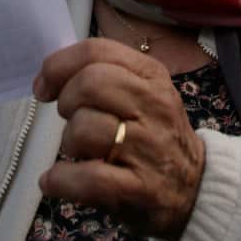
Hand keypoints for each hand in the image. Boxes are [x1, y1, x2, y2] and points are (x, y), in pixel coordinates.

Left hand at [33, 38, 204, 240]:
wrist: (196, 188)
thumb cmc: (154, 135)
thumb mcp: (142, 93)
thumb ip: (103, 75)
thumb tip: (47, 77)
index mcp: (151, 76)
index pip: (96, 51)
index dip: (58, 66)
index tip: (44, 87)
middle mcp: (154, 106)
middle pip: (90, 83)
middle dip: (66, 102)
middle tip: (70, 120)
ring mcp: (149, 149)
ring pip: (84, 128)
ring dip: (68, 143)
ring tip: (81, 153)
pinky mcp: (140, 189)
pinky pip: (88, 178)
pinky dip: (61, 180)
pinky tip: (56, 181)